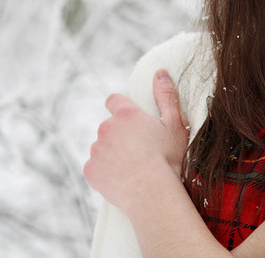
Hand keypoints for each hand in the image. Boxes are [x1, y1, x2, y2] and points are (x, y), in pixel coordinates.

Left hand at [83, 69, 189, 212]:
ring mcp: (96, 150)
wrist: (152, 193)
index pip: (114, 100)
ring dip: (111, 152)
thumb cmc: (167, 158)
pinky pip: (95, 167)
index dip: (119, 106)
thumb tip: (160, 72)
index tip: (127, 117)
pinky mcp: (90, 170)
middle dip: (119, 135)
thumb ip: (166, 95)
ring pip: (101, 147)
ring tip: (130, 167)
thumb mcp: (174, 123)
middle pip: (108, 127)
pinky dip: (104, 171)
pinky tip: (120, 178)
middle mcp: (106, 128)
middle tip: (137, 150)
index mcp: (126, 115)